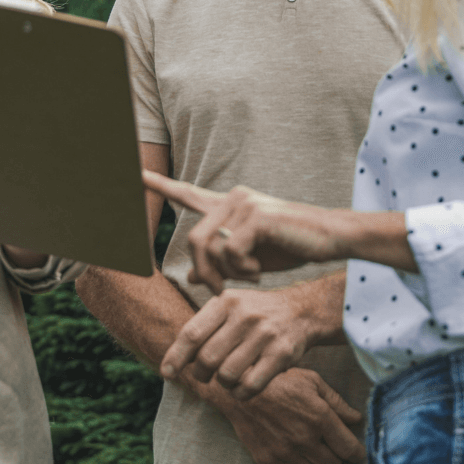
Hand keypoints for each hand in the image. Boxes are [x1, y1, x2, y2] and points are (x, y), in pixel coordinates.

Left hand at [143, 170, 341, 294]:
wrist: (329, 237)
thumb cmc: (291, 246)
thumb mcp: (250, 257)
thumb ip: (222, 260)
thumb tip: (191, 276)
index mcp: (229, 204)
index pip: (187, 192)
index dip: (159, 185)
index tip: (134, 173)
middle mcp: (232, 197)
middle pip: (194, 240)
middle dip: (204, 273)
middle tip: (223, 289)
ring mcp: (244, 203)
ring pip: (209, 247)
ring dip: (224, 274)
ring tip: (249, 278)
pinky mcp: (257, 215)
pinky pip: (231, 252)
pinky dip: (243, 270)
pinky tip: (260, 271)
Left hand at [161, 278, 344, 399]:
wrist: (300, 311)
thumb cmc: (255, 313)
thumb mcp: (229, 305)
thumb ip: (203, 326)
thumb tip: (173, 360)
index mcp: (226, 301)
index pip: (192, 333)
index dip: (175, 356)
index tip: (166, 373)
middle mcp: (244, 315)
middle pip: (207, 359)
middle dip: (201, 374)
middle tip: (205, 375)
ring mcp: (264, 335)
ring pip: (227, 375)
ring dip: (222, 384)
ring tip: (227, 378)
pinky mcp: (281, 354)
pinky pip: (249, 386)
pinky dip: (241, 394)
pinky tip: (242, 387)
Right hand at [214, 366, 364, 463]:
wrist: (241, 389)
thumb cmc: (280, 381)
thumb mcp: (312, 381)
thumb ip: (336, 402)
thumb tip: (356, 419)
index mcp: (319, 417)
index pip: (348, 448)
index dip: (355, 452)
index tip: (355, 450)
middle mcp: (305, 439)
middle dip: (335, 457)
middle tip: (328, 445)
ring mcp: (285, 453)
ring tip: (310, 449)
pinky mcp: (269, 461)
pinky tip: (294, 454)